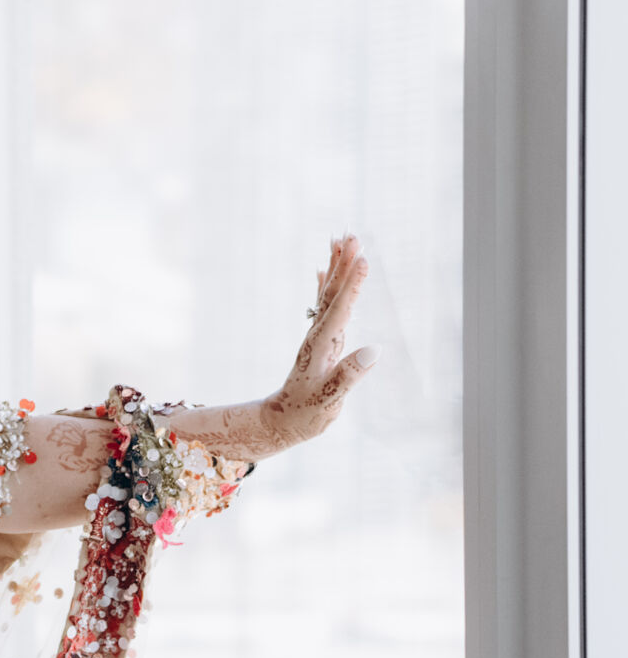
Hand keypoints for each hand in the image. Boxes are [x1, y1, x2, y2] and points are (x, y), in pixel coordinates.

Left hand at [256, 233, 376, 453]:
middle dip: (343, 265)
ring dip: (337, 268)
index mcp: (320, 347)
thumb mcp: (329, 401)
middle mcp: (317, 336)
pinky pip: (325, 306)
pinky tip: (324, 269)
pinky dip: (327, 286)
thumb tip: (374, 351)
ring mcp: (318, 336)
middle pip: (332, 294)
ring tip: (342, 241)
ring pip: (329, 295)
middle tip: (352, 236)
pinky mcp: (321, 341)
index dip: (352, 286)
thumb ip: (349, 377)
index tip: (362, 260)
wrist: (283, 421)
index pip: (339, 311)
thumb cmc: (307, 414)